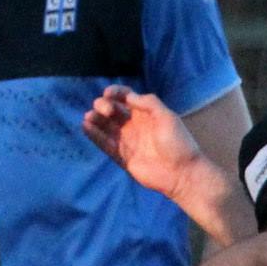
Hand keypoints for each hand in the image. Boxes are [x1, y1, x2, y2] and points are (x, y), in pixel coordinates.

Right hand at [83, 86, 210, 203]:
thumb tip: (128, 97)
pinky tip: (86, 126)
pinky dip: (94, 135)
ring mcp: (127, 140)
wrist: (181, 173)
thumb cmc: (177, 142)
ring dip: (95, 119)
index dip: (115, 93)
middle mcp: (133, 125)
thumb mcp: (167, 116)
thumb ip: (148, 103)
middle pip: (112, 110)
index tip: (108, 93)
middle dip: (104, 106)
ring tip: (89, 117)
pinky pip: (105, 144)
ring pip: (105, 126)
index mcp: (145, 113)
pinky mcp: (121, 156)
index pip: (125, 98)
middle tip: (107, 111)